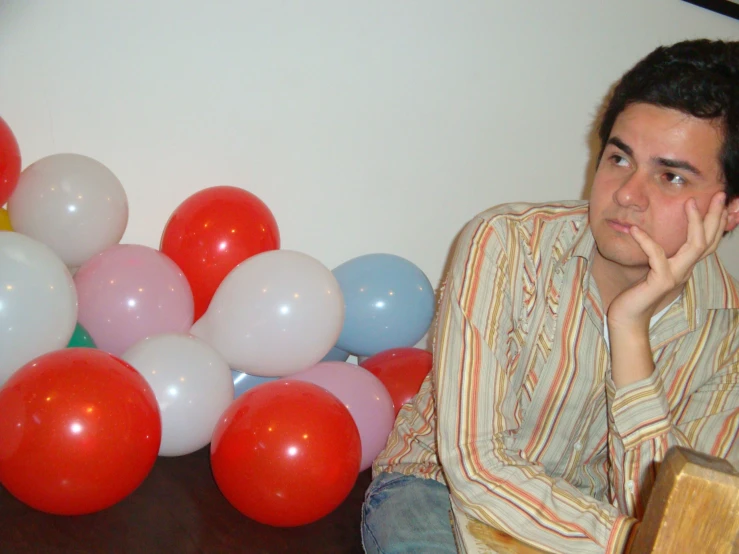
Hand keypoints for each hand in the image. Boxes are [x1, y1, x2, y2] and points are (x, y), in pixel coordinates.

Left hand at [608, 191, 728, 329]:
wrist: (628, 317)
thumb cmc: (638, 291)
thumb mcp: (653, 268)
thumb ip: (659, 253)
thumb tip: (654, 231)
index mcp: (684, 265)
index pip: (707, 241)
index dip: (716, 222)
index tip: (719, 200)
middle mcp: (684, 270)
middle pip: (708, 241)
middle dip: (715, 216)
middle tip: (720, 194)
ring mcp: (674, 276)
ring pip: (694, 247)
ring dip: (695, 223)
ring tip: (690, 202)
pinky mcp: (660, 282)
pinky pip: (657, 256)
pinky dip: (646, 241)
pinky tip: (634, 229)